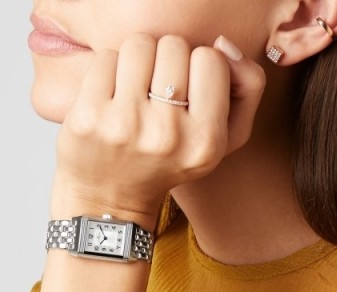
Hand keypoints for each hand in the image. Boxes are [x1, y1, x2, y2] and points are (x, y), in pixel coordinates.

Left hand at [51, 33, 265, 228]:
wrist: (109, 201)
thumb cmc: (168, 162)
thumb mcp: (224, 138)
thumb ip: (247, 86)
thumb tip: (223, 44)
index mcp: (205, 142)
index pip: (210, 59)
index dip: (197, 67)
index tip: (186, 91)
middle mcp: (166, 136)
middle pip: (174, 46)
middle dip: (165, 61)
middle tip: (156, 93)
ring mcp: (124, 126)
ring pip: (139, 45)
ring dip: (136, 61)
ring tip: (133, 94)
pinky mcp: (88, 117)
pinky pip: (105, 57)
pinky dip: (108, 71)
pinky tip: (109, 100)